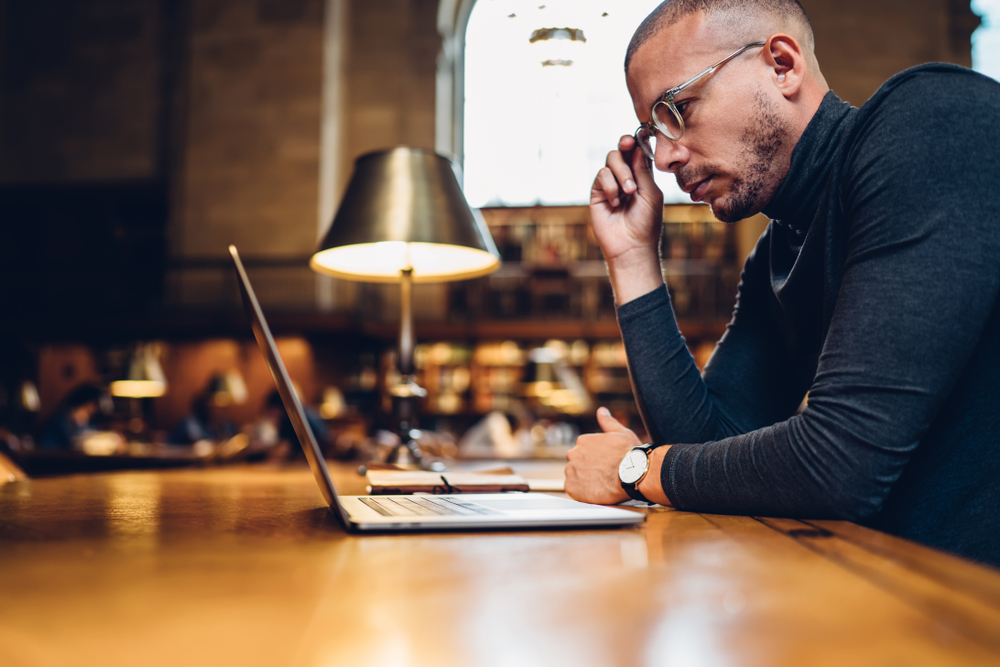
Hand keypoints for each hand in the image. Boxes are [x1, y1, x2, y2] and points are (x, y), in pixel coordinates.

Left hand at [565, 407, 642, 504]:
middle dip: (587, 469)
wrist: (634, 473)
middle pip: (577, 463)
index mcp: (583, 441)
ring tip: (601, 484)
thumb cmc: (631, 453)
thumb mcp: (621, 433)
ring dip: (584, 481)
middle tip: (603, 475)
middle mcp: (573, 454)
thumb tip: (601, 411)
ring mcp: (571, 471)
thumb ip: (607, 422)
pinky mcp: (572, 487)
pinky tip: (596, 491)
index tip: (605, 465)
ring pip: (574, 477)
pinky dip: (582, 492)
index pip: (584, 451)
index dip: (595, 460)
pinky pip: (573, 490)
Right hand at [590, 136, 665, 304]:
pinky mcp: (598, 193)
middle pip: (622, 150)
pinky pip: (601, 176)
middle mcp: (625, 177)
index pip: (637, 151)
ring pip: (611, 160)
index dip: (637, 141)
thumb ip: (643, 170)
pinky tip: (616, 202)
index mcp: (642, 176)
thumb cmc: (647, 222)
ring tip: (628, 191)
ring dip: (621, 172)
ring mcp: (611, 184)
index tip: (639, 135)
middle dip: (625, 146)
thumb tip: (637, 145)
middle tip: (628, 144)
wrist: (631, 246)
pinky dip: (610, 185)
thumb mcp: (651, 193)